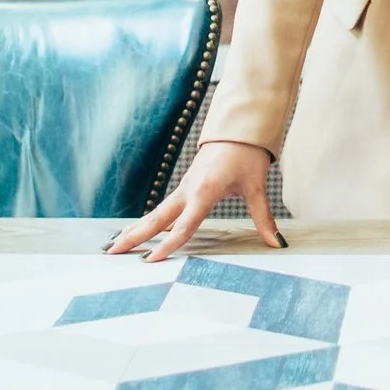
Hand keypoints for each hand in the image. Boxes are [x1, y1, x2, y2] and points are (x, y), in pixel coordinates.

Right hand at [105, 140, 282, 261]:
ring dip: (137, 228)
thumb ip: (263, 218)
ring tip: (115, 245)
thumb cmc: (247, 155)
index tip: (151, 261)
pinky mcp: (186, 186)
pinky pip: (165, 207)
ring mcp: (184, 187)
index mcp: (205, 190)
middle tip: (112, 252)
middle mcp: (188, 189)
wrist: (239, 128)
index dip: (168, 245)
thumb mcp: (257, 187)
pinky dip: (150, 221)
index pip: (184, 225)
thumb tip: (277, 243)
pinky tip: (141, 232)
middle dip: (135, 236)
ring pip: (157, 212)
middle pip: (157, 218)